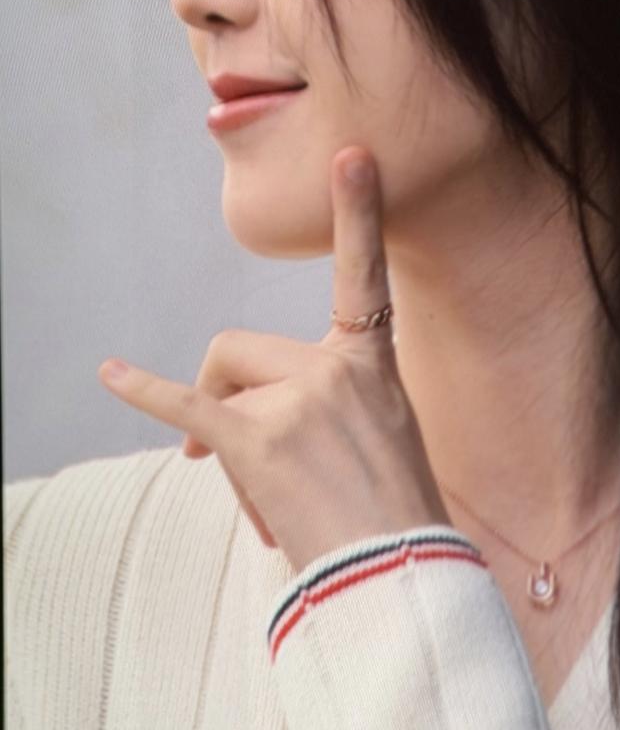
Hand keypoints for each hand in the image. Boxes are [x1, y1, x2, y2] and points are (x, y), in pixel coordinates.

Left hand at [97, 149, 449, 576]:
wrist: (396, 573)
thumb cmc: (393, 515)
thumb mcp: (386, 434)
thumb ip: (335, 401)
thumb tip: (256, 420)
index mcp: (373, 362)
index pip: (365, 275)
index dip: (360, 212)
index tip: (353, 156)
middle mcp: (334, 369)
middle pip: (242, 350)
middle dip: (229, 395)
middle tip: (246, 457)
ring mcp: (296, 402)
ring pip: (222, 393)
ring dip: (227, 442)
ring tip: (270, 498)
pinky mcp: (255, 440)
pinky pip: (186, 405)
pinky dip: (144, 390)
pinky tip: (112, 373)